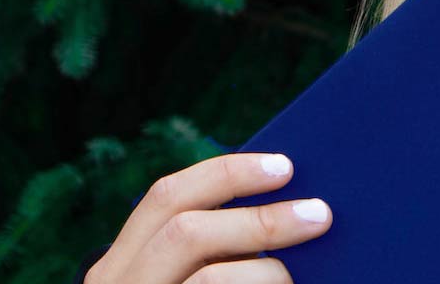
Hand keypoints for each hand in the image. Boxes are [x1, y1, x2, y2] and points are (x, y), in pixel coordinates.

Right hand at [85, 152, 332, 283]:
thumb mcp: (180, 278)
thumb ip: (213, 251)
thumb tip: (289, 211)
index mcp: (119, 263)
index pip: (167, 198)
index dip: (226, 173)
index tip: (285, 167)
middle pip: (188, 233)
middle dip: (261, 220)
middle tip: (319, 215)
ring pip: (210, 279)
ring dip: (266, 273)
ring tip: (293, 279)